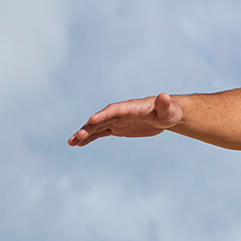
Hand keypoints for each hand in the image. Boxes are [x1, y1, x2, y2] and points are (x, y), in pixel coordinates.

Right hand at [68, 92, 183, 146]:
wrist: (166, 114)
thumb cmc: (169, 112)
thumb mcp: (168, 110)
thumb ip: (165, 104)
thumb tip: (165, 96)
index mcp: (131, 107)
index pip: (115, 110)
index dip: (104, 114)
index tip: (92, 120)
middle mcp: (120, 113)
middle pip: (102, 119)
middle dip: (90, 127)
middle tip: (78, 136)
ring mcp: (117, 120)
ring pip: (98, 127)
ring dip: (84, 134)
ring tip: (71, 142)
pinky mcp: (117, 128)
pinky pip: (101, 133)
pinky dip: (90, 138)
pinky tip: (79, 144)